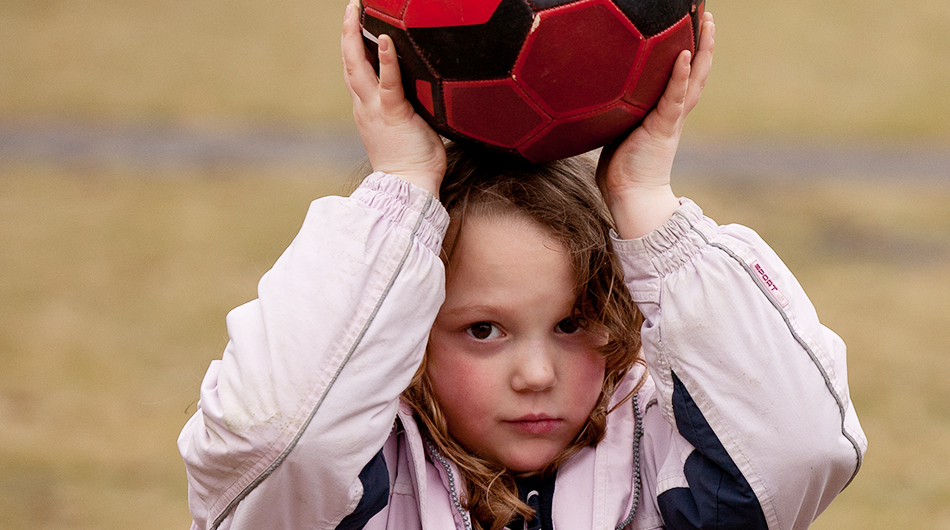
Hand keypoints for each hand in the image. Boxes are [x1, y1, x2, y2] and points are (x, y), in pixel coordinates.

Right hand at [341, 0, 445, 196]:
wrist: (407, 188)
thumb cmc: (411, 163)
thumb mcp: (402, 129)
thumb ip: (403, 109)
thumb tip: (421, 93)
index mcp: (367, 109)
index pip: (354, 72)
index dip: (352, 48)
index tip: (353, 27)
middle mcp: (365, 106)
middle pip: (348, 63)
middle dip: (347, 33)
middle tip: (350, 8)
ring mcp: (376, 109)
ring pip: (358, 67)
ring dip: (355, 36)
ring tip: (357, 12)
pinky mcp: (393, 114)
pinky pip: (388, 83)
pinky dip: (385, 60)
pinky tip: (385, 40)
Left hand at [596, 12, 714, 237]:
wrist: (631, 196)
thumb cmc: (622, 168)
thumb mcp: (619, 130)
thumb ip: (618, 112)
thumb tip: (597, 97)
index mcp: (664, 112)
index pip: (681, 76)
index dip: (689, 52)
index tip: (693, 28)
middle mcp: (673, 111)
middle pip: (695, 71)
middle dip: (703, 42)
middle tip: (709, 15)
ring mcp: (671, 118)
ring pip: (693, 78)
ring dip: (701, 49)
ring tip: (707, 22)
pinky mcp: (664, 127)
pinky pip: (675, 97)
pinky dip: (680, 75)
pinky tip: (684, 53)